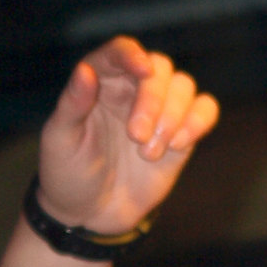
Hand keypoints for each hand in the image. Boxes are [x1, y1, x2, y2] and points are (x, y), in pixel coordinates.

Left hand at [34, 35, 217, 235]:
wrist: (90, 214)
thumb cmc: (69, 174)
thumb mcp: (61, 141)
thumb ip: (72, 104)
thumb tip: (85, 69)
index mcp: (100, 83)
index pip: (120, 52)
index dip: (133, 55)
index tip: (143, 71)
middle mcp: (132, 90)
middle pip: (159, 68)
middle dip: (153, 100)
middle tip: (136, 136)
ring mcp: (159, 111)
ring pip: (184, 86)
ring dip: (173, 116)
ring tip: (149, 153)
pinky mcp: (181, 134)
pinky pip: (205, 109)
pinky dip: (198, 121)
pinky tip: (178, 145)